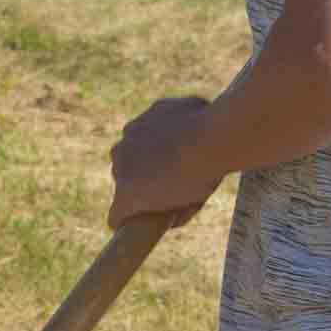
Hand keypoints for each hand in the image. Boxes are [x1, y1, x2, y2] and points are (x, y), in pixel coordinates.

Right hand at [108, 95, 221, 225]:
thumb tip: (171, 217)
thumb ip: (176, 213)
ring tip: (179, 151)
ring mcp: (131, 134)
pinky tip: (188, 131)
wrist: (215, 136)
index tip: (142, 217)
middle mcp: (119, 163)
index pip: (116, 215)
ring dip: (148, 150)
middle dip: (140, 178)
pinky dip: (165, 128)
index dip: (128, 218)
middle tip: (168, 178)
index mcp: (127, 193)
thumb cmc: (204, 176)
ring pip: (134, 146)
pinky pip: (154, 123)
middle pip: (123, 175)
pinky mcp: (149, 112)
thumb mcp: (191, 203)